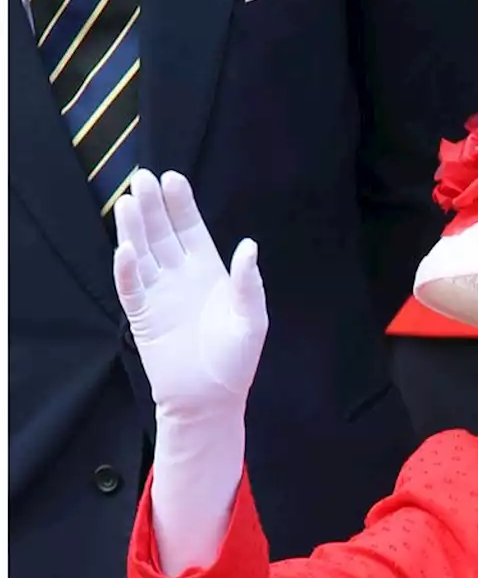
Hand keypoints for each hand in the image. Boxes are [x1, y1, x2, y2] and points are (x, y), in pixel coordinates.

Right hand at [114, 169, 267, 421]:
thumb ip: (249, 283)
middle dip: (154, 207)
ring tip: (129, 202)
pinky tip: (125, 250)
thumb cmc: (236, 360)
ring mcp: (159, 294)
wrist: (210, 399)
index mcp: (209, 272)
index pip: (192, 230)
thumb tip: (249, 246)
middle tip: (144, 178)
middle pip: (162, 234)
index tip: (173, 178)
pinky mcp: (142, 316)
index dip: (182, 205)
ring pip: (142, 253)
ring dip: (134, 229)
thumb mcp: (252, 320)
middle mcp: (180, 276)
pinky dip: (126, 270)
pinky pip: (130, 288)